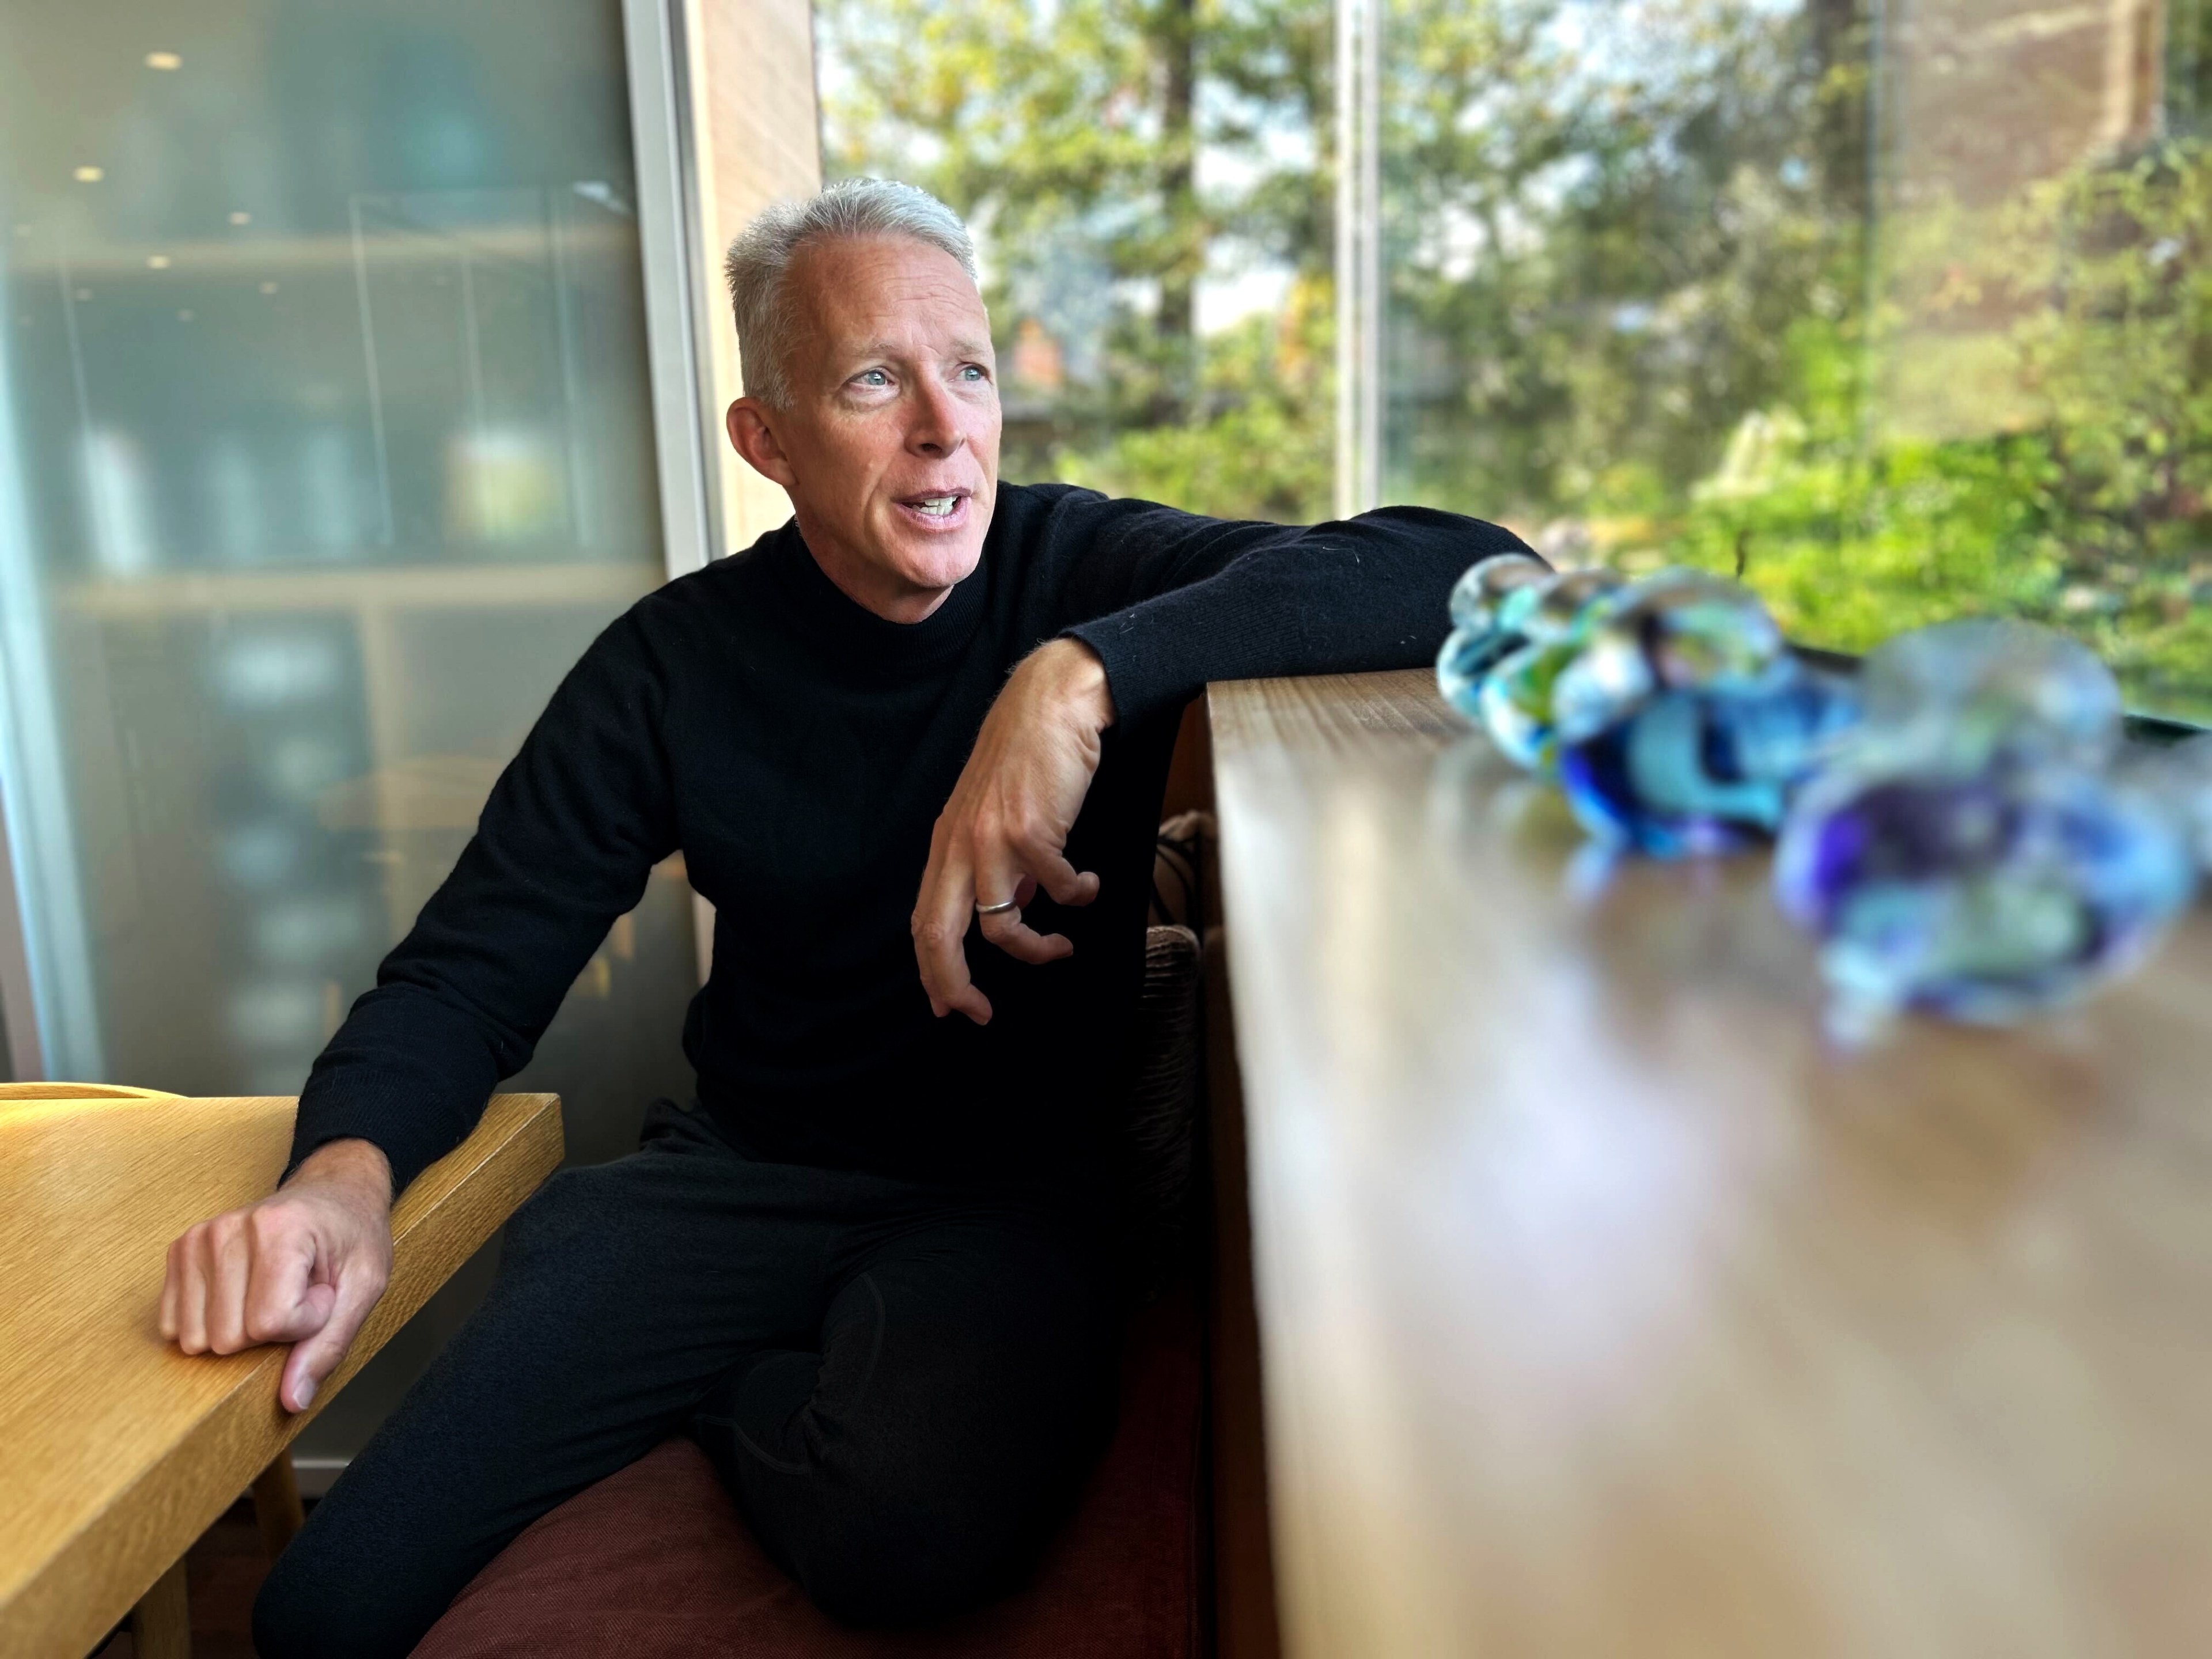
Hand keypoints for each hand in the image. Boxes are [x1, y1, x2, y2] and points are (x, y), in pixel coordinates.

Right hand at [159, 1137, 393, 1412]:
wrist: (334, 1194)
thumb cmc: (354, 1237)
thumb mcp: (365, 1287)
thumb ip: (330, 1345)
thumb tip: (292, 1400)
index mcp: (281, 1228)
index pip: (269, 1323)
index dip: (304, 1324)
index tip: (321, 1295)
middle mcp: (230, 1228)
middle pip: (228, 1337)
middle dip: (271, 1331)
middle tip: (299, 1292)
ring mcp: (199, 1238)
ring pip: (197, 1337)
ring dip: (241, 1328)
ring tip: (274, 1290)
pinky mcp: (181, 1250)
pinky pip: (175, 1324)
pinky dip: (211, 1323)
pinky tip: (243, 1293)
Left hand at [912, 638, 1116, 1023]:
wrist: (1053, 702)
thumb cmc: (1028, 755)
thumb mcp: (998, 815)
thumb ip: (1000, 865)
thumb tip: (1019, 910)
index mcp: (947, 844)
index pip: (925, 921)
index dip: (933, 971)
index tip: (951, 1004)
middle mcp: (960, 844)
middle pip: (940, 934)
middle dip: (955, 985)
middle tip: (980, 1012)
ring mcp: (992, 838)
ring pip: (1002, 925)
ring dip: (1036, 947)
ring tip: (1062, 944)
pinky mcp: (1031, 828)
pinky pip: (1055, 888)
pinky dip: (1075, 895)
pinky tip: (1087, 883)